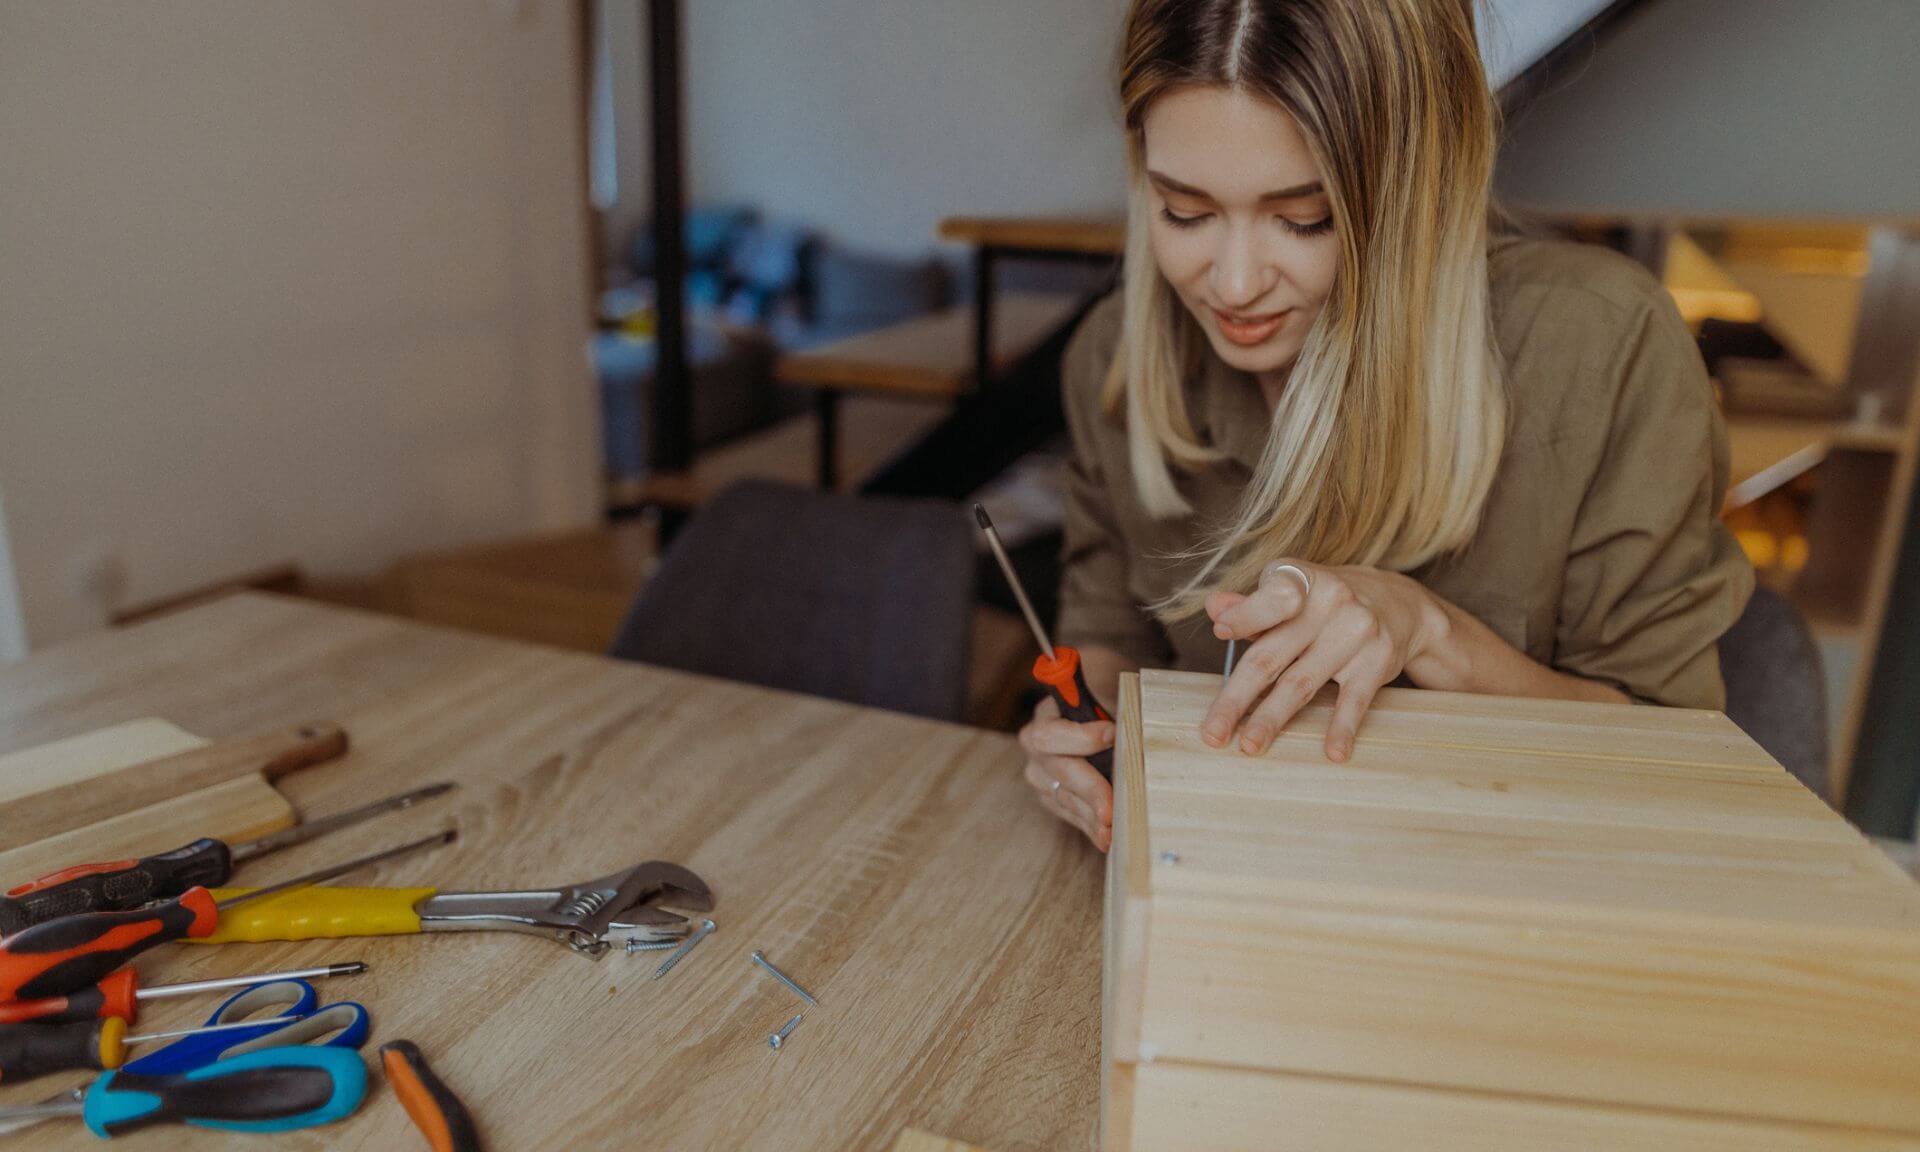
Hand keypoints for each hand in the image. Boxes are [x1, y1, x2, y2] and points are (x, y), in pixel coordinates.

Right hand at [1018, 694, 1114, 851]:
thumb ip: (1107, 701)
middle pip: (1060, 772)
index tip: (1112, 735)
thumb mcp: (1106, 692)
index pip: (1051, 734)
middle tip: (1109, 811)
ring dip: (1091, 817)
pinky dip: (1090, 825)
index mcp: (1045, 718)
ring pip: (1065, 798)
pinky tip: (1106, 838)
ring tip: (1111, 832)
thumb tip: (1120, 727)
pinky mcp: (1051, 798)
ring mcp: (1041, 776)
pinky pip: (1071, 813)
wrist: (1099, 718)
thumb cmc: (1106, 702)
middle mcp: (1036, 749)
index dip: (1081, 738)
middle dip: (1089, 791)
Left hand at [1202, 560, 1444, 761]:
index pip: (1272, 598)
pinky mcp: (1378, 661)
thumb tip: (1214, 607)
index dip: (1245, 615)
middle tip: (1213, 732)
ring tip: (1249, 746)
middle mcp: (1330, 601)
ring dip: (1272, 719)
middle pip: (1272, 655)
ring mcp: (1356, 632)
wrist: (1398, 603)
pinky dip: (1343, 727)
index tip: (1221, 632)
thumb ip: (1251, 606)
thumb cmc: (1324, 603)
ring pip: (1302, 683)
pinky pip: (1355, 700)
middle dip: (1238, 697)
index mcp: (1300, 579)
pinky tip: (1333, 752)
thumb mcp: (1291, 592)